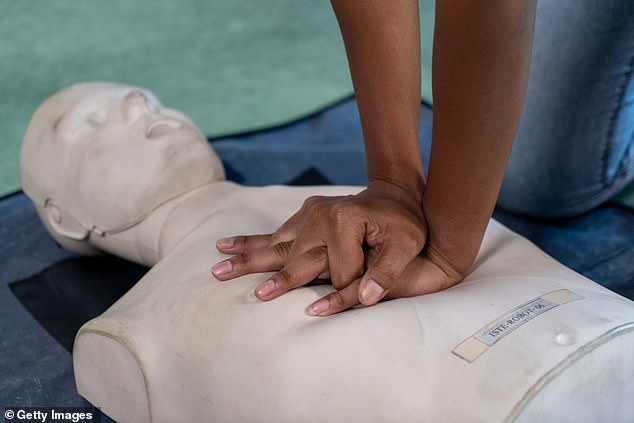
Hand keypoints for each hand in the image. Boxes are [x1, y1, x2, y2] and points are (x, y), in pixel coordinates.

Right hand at [212, 180, 426, 305]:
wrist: (399, 196)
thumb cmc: (405, 224)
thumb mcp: (405, 247)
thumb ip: (385, 274)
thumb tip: (365, 298)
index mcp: (343, 221)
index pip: (337, 270)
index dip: (350, 286)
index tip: (363, 288)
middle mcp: (320, 215)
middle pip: (290, 254)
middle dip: (259, 270)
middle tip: (225, 280)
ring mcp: (310, 213)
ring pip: (275, 242)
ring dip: (246, 254)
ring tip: (218, 264)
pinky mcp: (305, 214)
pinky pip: (277, 232)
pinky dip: (253, 241)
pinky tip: (229, 245)